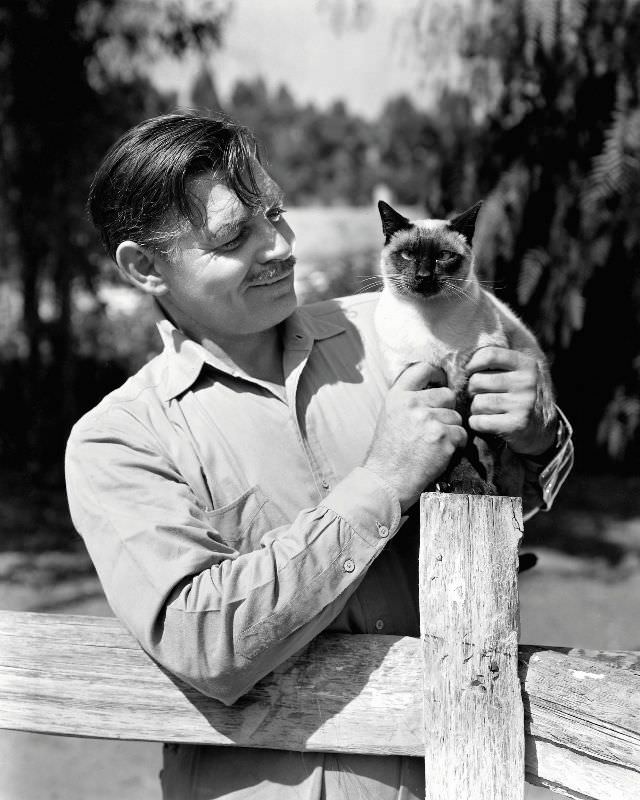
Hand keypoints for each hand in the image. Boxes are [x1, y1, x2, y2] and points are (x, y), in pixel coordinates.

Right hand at [364, 362, 467, 511]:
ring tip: (434, 443)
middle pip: (447, 394)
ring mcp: (429, 420)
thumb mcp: (390, 415)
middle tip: (437, 424)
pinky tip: (440, 452)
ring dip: (451, 429)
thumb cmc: (388, 452)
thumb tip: (433, 388)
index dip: (437, 375)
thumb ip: (408, 399)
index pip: (423, 368)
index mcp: (398, 396)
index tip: (439, 384)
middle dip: (447, 409)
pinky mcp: (443, 437)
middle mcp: (413, 403)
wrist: (387, 480)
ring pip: (456, 416)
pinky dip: (455, 444)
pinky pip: (461, 434)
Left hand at [466, 346, 556, 456]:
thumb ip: (496, 360)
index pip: (489, 355)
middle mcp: (527, 382)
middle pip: (477, 381)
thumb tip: (463, 354)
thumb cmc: (515, 395)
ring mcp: (523, 404)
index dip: (472, 364)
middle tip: (481, 395)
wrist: (538, 428)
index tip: (470, 372)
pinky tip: (487, 421)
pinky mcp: (517, 424)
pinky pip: (479, 421)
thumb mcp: (514, 372)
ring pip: (477, 403)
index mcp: (526, 364)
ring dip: (475, 408)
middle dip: (472, 390)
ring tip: (486, 409)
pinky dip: (477, 423)